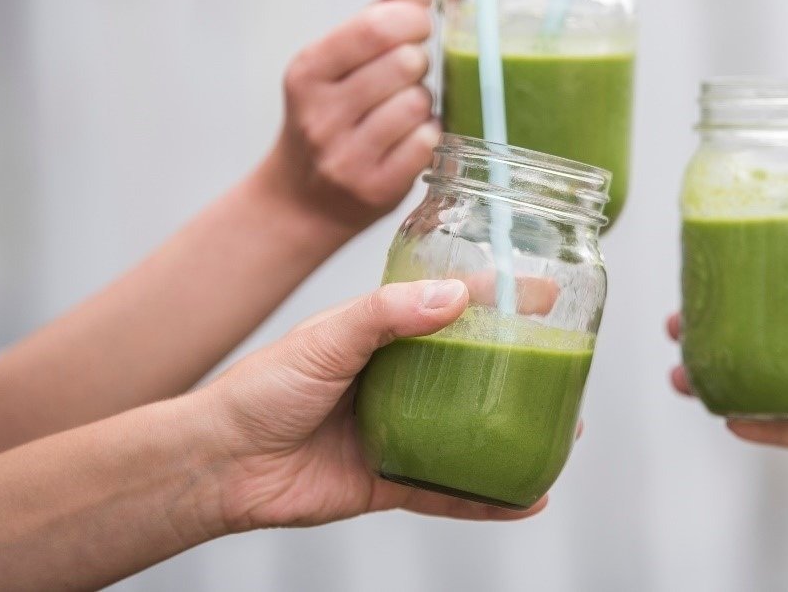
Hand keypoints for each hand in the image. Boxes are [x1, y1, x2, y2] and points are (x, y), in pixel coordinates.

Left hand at [198, 279, 545, 529]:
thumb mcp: (326, 337)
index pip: (452, 306)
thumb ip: (386, 315)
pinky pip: (449, 490)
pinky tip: (526, 498)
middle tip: (568, 364)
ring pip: (471, 430)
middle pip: (472, 370)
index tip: (542, 290)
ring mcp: (398, 431)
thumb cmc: (261, 389)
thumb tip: (455, 297)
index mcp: (383, 335)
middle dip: (521, 367)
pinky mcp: (390, 482)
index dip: (498, 297)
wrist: (220, 463)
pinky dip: (488, 498)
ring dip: (515, 431)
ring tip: (564, 430)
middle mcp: (397, 380)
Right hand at [256, 0, 449, 233]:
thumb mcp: (342, 56)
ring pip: (420, 104)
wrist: (300, 201)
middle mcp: (321, 113)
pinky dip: (429, 138)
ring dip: (425, 104)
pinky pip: (427, 144)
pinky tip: (410, 141)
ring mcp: (346, 155)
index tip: (418, 28)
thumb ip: (389, 5)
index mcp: (309, 69)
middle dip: (418, 66)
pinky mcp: (374, 188)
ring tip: (404, 111)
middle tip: (406, 77)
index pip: (378, 26)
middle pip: (406, 64)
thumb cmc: (331, 114)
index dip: (414, 20)